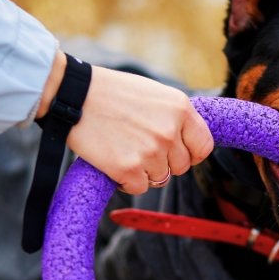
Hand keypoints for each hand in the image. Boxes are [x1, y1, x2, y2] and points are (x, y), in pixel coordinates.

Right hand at [38, 51, 214, 194]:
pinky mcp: (128, 169)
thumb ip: (175, 116)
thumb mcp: (155, 94)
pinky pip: (139, 187)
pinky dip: (127, 181)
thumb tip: (187, 140)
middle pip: (180, 166)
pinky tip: (115, 163)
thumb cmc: (112, 92)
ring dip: (145, 171)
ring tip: (125, 150)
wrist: (74, 95)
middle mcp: (170, 131)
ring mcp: (151, 151)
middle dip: (164, 163)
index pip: (204, 146)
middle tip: (142, 149)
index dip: (192, 154)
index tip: (181, 155)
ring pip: (160, 178)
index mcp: (180, 108)